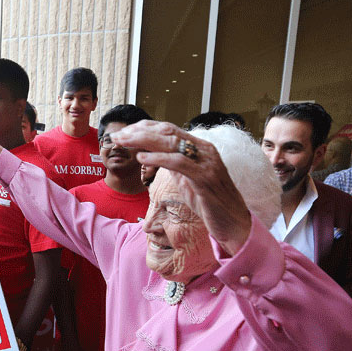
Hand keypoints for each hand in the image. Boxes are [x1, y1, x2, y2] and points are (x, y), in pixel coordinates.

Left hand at [111, 120, 251, 254]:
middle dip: (139, 132)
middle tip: (118, 135)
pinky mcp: (205, 177)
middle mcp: (204, 149)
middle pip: (167, 132)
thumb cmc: (210, 202)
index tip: (124, 132)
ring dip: (143, 141)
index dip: (144, 128)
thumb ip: (174, 164)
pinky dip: (158, 158)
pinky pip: (178, 162)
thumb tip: (154, 154)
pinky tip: (142, 158)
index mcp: (200, 147)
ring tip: (124, 143)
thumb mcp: (187, 178)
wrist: (233, 222)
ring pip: (171, 143)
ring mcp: (206, 161)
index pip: (168, 130)